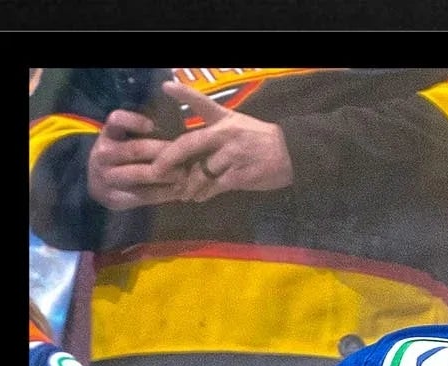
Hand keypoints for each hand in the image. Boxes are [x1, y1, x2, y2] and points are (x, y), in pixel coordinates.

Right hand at [87, 107, 203, 209]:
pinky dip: (165, 193)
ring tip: (186, 174)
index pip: (116, 120)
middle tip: (185, 153)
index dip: (134, 121)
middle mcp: (104, 154)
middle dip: (163, 151)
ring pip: (141, 174)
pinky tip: (179, 191)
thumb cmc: (118, 156)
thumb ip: (138, 133)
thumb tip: (175, 129)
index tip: (153, 125)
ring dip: (167, 174)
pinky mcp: (116, 198)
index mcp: (108, 134)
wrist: (95, 183)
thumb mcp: (120, 139)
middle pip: (135, 149)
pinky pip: (145, 195)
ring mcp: (108, 177)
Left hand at [150, 78, 293, 199]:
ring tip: (181, 192)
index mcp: (224, 119)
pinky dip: (205, 193)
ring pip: (200, 171)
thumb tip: (190, 148)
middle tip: (156, 170)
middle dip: (169, 158)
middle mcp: (225, 134)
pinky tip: (198, 198)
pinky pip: (215, 186)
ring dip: (188, 185)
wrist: (290, 154)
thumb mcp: (238, 124)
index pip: (201, 102)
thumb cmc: (260, 140)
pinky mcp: (240, 175)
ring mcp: (233, 156)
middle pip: (190, 144)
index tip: (166, 86)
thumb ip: (214, 130)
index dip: (184, 93)